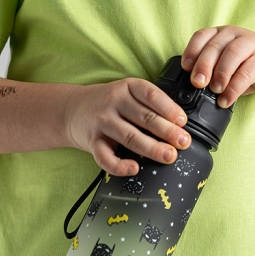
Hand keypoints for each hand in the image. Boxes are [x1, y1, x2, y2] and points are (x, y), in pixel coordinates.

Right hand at [63, 78, 191, 175]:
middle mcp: (114, 102)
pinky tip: (134, 168)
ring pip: (130, 137)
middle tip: (184, 142)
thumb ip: (148, 104)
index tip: (183, 121)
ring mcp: (102, 122)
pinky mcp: (92, 141)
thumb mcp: (127, 93)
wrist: (71, 109)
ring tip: (169, 156)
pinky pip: (106, 156)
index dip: (169, 108)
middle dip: (167, 131)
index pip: (151, 95)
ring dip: (152, 148)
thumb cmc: (108, 103)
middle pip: (145, 117)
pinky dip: (120, 165)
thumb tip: (179, 124)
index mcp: (127, 87)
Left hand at [181, 26, 254, 107]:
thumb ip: (212, 72)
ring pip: (232, 54)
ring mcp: (252, 45)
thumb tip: (193, 87)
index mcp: (223, 34)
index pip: (202, 36)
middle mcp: (236, 35)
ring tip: (215, 90)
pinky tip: (227, 100)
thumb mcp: (228, 65)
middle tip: (197, 82)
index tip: (185, 68)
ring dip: (220, 74)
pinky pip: (246, 73)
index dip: (191, 51)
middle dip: (203, 65)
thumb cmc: (252, 65)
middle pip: (215, 46)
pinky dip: (234, 88)